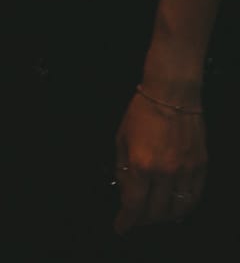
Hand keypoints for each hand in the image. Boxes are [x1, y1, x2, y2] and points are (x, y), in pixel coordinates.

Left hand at [115, 86, 207, 231]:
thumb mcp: (120, 140)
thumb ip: (122, 169)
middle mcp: (165, 172)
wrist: (172, 95)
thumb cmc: (141, 114)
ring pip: (179, 209)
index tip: (121, 227)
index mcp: (141, 165)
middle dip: (143, 220)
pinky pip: (195, 197)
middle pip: (156, 212)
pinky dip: (185, 207)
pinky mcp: (201, 167)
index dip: (126, 221)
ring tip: (155, 216)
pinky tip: (176, 207)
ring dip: (165, 217)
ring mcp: (186, 171)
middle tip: (136, 219)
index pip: (134, 205)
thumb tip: (125, 193)